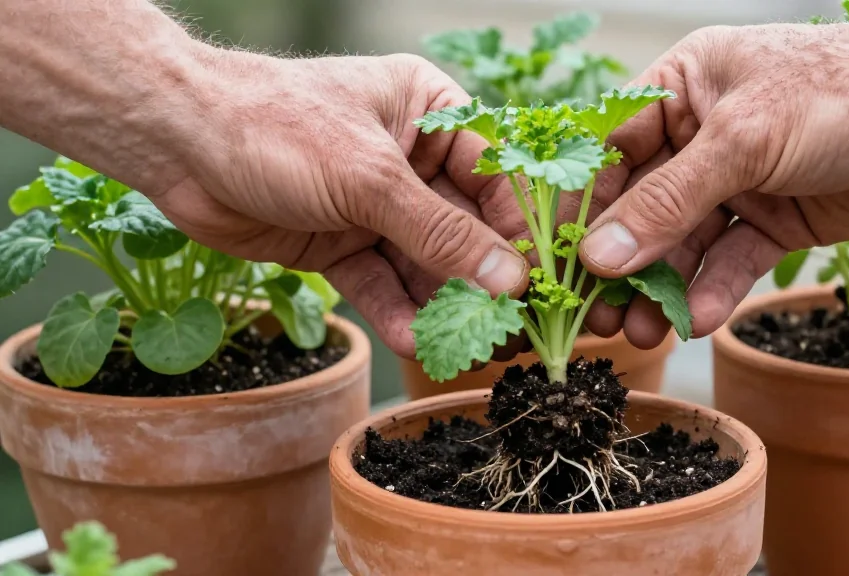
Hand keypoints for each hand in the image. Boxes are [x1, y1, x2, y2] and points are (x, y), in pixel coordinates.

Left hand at [148, 51, 529, 356]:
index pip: (495, 176)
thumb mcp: (370, 179)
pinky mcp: (341, 241)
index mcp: (429, 111)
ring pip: (422, 262)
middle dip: (479, 280)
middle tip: (504, 332)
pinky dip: (394, 310)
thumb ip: (442, 233)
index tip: (537, 286)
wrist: (178, 145)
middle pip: (463, 226)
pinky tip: (414, 341)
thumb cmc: (277, 126)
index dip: (518, 233)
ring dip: (440, 306)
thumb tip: (510, 281)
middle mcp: (409, 157)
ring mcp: (375, 202)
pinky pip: (379, 281)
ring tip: (464, 350)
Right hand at [576, 0, 848, 343]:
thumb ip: (668, 201)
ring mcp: (734, 182)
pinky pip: (728, 262)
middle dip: (618, 262)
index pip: (607, 151)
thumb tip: (600, 255)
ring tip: (639, 331)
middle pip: (639, 207)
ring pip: (680, 244)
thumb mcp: (742, 140)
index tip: (549, 259)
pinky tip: (698, 320)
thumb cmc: (839, 91)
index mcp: (678, 90)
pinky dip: (712, 292)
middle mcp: (698, 137)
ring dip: (659, 289)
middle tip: (594, 313)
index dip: (577, 207)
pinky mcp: (768, 221)